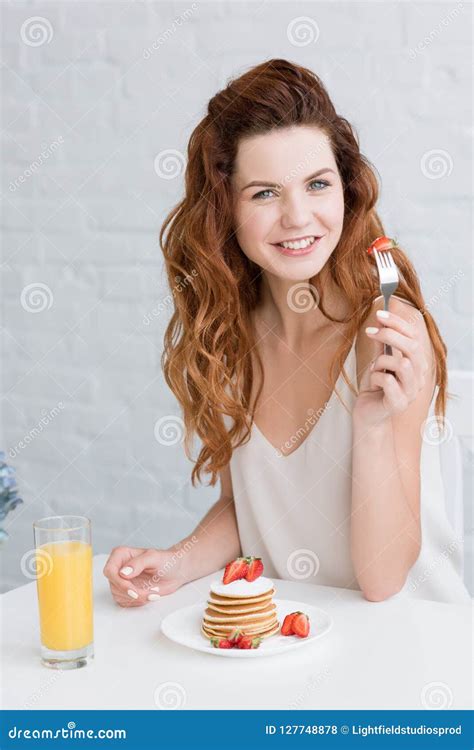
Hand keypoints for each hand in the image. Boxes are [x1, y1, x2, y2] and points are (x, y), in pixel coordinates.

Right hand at [102, 546, 184, 606]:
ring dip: (137, 598)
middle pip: (114, 586)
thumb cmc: (166, 560)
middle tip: (149, 593)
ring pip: (118, 595)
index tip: (133, 590)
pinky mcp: (125, 591)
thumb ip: (138, 563)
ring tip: (152, 592)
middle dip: (132, 593)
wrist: (175, 571)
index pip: (110, 571)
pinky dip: (138, 602)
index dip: (120, 583)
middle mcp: (118, 567)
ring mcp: (121, 580)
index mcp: (121, 555)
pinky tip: (149, 594)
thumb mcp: (154, 558)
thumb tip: (123, 572)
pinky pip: (124, 602)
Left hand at [354, 308, 428, 427]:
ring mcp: (411, 391)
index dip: (398, 323)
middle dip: (390, 335)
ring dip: (381, 361)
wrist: (368, 415)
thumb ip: (383, 344)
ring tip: (373, 369)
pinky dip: (376, 377)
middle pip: (413, 348)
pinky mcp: (399, 403)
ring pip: (402, 364)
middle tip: (370, 332)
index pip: (415, 337)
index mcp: (417, 364)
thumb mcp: (379, 362)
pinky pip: (388, 381)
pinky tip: (373, 382)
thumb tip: (381, 319)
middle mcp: (419, 377)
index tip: (379, 314)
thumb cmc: (376, 388)